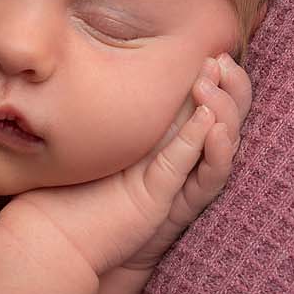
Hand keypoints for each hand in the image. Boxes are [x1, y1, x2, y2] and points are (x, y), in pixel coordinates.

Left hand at [4, 52, 252, 278]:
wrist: (60, 241)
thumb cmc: (73, 186)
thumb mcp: (99, 136)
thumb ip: (110, 103)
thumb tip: (101, 53)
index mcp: (172, 142)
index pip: (212, 103)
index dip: (222, 79)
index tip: (214, 51)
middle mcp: (185, 163)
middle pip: (230, 121)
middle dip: (233, 90)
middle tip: (222, 61)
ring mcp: (181, 186)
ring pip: (223, 147)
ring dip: (225, 115)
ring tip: (213, 86)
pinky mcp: (169, 204)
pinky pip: (200, 176)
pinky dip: (208, 149)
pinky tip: (210, 125)